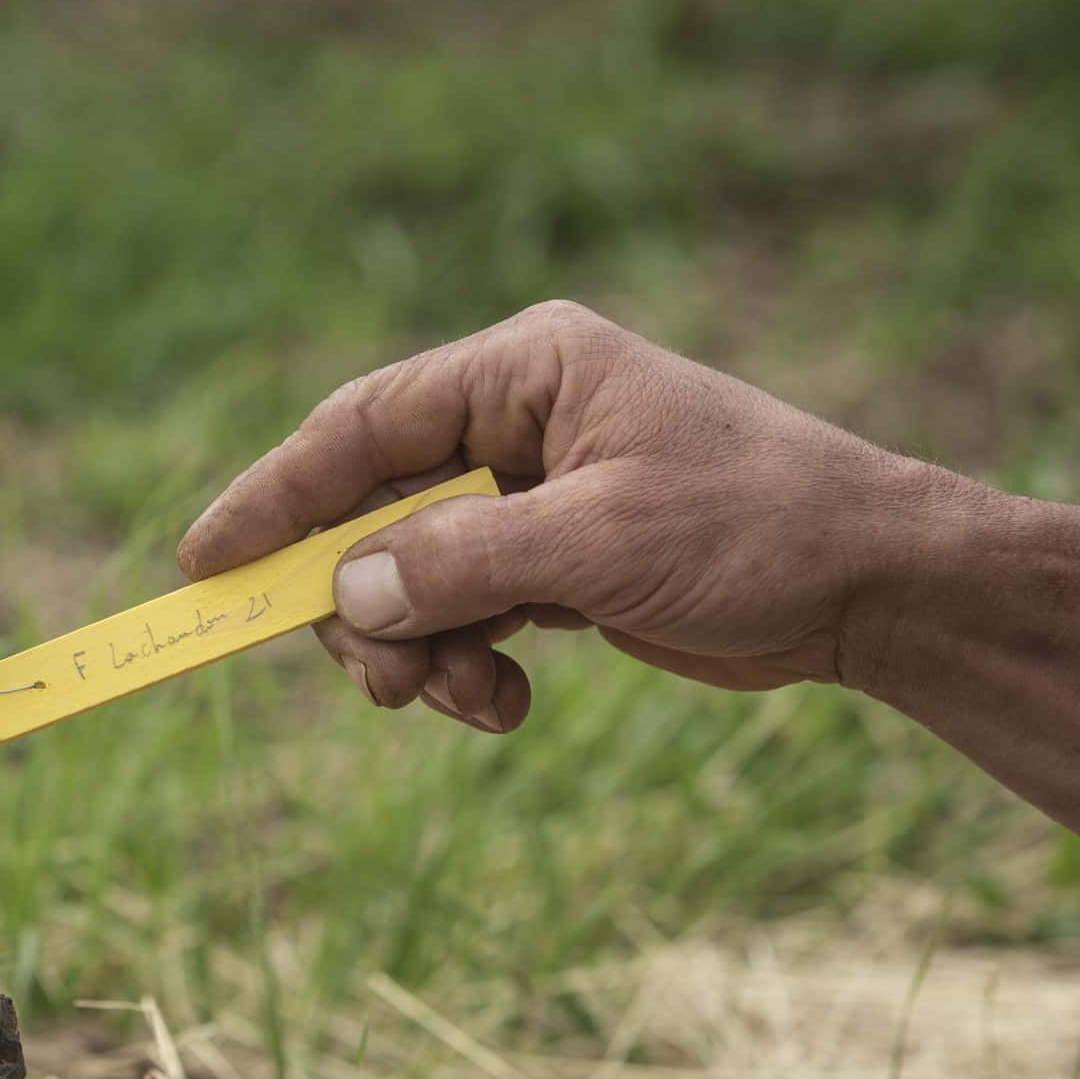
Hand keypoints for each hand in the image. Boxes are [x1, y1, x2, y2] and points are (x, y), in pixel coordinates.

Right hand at [177, 301, 922, 731]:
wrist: (874, 587)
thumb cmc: (757, 529)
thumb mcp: (600, 543)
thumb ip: (460, 563)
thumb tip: (345, 592)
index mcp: (523, 373)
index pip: (362, 427)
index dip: (274, 495)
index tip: (205, 563)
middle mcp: (516, 426)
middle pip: (373, 513)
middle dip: (365, 605)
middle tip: (382, 682)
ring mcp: (533, 498)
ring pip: (412, 578)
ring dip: (418, 651)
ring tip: (465, 700)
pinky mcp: (555, 564)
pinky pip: (464, 615)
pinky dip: (464, 666)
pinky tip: (503, 705)